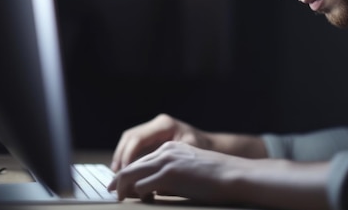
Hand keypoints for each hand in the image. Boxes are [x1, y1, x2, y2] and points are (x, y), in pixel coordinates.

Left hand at [107, 141, 330, 209]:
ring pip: (131, 175)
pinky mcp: (169, 174)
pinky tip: (143, 201)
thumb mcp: (191, 168)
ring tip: (121, 199)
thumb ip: (172, 173)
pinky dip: (138, 195)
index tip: (121, 185)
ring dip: (124, 189)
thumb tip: (155, 188)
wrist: (233, 175)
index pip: (141, 159)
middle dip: (119, 181)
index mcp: (171, 146)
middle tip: (113, 193)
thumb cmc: (217, 177)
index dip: (128, 173)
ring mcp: (166, 161)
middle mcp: (166, 150)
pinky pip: (142, 186)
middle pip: (131, 166)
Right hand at [110, 114, 209, 171]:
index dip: (128, 155)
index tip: (124, 171)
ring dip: (122, 156)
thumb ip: (169, 163)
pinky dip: (128, 156)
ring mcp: (154, 129)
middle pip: (130, 137)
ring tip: (118, 173)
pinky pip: (135, 144)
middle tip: (117, 174)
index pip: (138, 137)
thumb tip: (149, 178)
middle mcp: (157, 124)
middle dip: (121, 155)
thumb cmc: (202, 150)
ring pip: (129, 140)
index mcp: (165, 124)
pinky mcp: (153, 137)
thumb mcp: (188, 154)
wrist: (211, 145)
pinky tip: (126, 170)